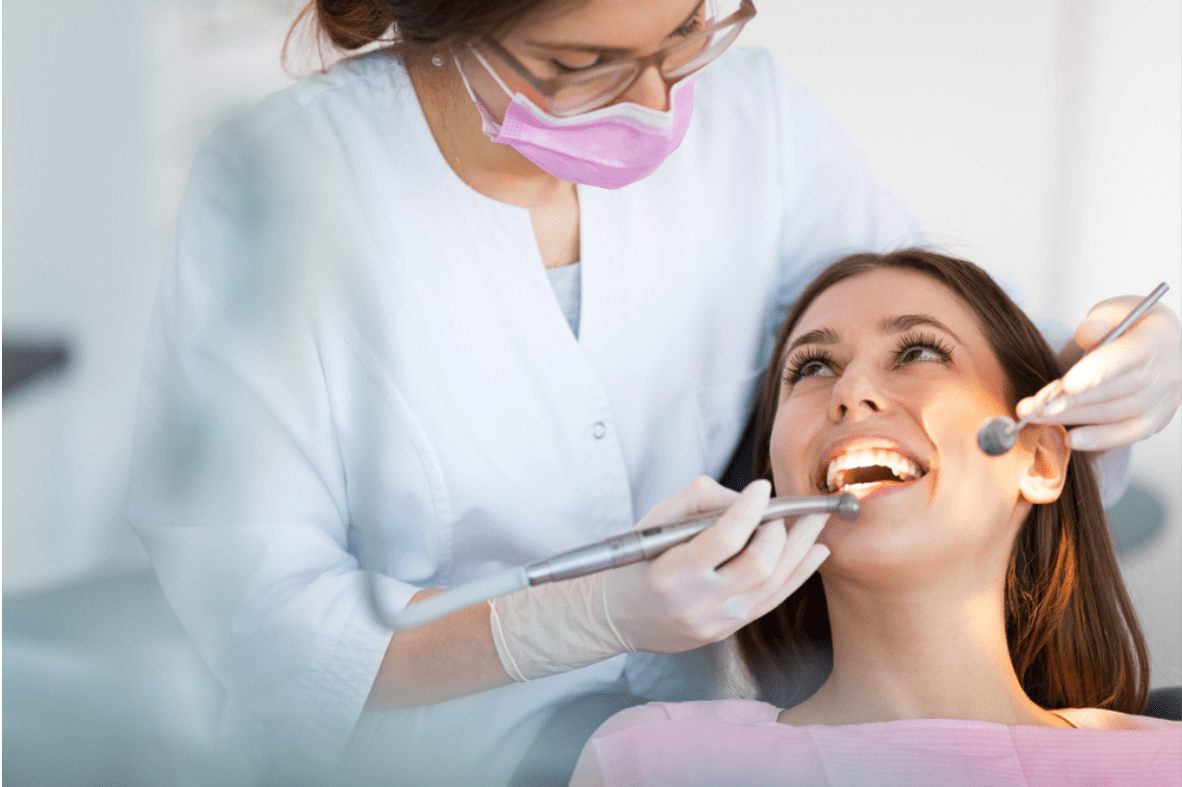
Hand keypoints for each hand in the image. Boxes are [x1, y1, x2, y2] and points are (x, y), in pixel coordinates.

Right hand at [602, 477, 829, 653]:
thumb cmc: (637, 561)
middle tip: (787, 509)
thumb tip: (747, 500)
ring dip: (800, 548)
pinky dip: (799, 573)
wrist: (618, 616)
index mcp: (673, 573)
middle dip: (782, 530)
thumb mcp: (656, 520)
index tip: (762, 487)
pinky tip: (815, 552)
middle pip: (759, 564)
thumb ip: (701, 500)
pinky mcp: (729, 630)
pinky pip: (773, 600)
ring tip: (816, 521)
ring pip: (774, 583)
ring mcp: (717, 621)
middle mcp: (698, 602)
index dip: (750, 509)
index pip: (725, 538)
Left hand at [1019, 296, 1180, 450]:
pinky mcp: (1155, 420)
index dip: (1094, 373)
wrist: (1167, 346)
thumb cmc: (1134, 326)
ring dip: (1074, 418)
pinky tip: (1071, 439)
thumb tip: (1086, 334)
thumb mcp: (1117, 311)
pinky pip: (1127, 434)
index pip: (1122, 360)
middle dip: (1071, 401)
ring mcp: (1162, 400)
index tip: (1066, 385)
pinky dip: (1099, 439)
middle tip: (1035, 407)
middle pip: (1113, 391)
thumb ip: (1098, 322)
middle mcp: (1163, 374)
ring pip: (1115, 414)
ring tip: (1038, 417)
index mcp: (1152, 342)